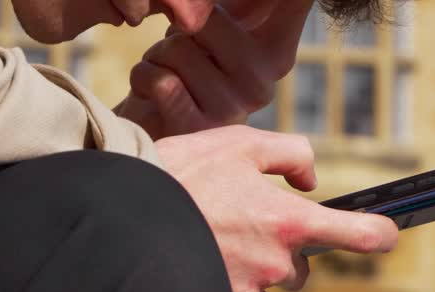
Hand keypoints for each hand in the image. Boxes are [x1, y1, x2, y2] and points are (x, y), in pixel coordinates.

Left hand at [116, 0, 313, 139]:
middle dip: (179, 31)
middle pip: (207, 18)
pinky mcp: (198, 127)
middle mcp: (263, 85)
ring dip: (157, 57)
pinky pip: (160, 78)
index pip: (290, 5)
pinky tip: (150, 94)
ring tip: (166, 79)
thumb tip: (207, 1)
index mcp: (275, 58)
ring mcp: (233, 109)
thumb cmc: (184, 77)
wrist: (157, 134)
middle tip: (180, 59)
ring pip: (178, 47)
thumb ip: (224, 11)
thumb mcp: (214, 37)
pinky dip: (143, 77)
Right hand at [156, 125, 397, 291]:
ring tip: (217, 239)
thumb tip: (310, 180)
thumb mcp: (240, 143)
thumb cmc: (181, 175)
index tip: (388, 232)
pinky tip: (205, 260)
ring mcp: (252, 291)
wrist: (123, 218)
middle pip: (303, 266)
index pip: (358, 235)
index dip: (379, 233)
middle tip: (247, 222)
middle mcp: (278, 263)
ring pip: (272, 286)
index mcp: (290, 221)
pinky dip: (231, 285)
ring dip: (257, 268)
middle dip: (284, 249)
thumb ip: (290, 155)